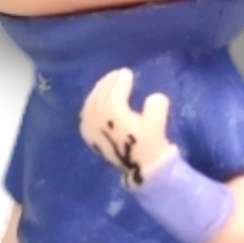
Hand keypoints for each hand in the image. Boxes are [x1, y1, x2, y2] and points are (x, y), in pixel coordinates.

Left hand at [79, 68, 175, 186]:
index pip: (115, 90)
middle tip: (117, 74)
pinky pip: (86, 114)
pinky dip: (90, 104)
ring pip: (91, 102)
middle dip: (109, 82)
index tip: (128, 72)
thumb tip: (153, 97)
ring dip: (99, 90)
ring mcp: (90, 127)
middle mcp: (97, 117)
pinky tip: (96, 100)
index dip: (121, 80)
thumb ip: (156, 104)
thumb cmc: (150, 145)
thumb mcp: (158, 122)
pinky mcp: (88, 136)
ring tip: (107, 83)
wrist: (139, 170)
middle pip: (101, 94)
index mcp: (113, 112)